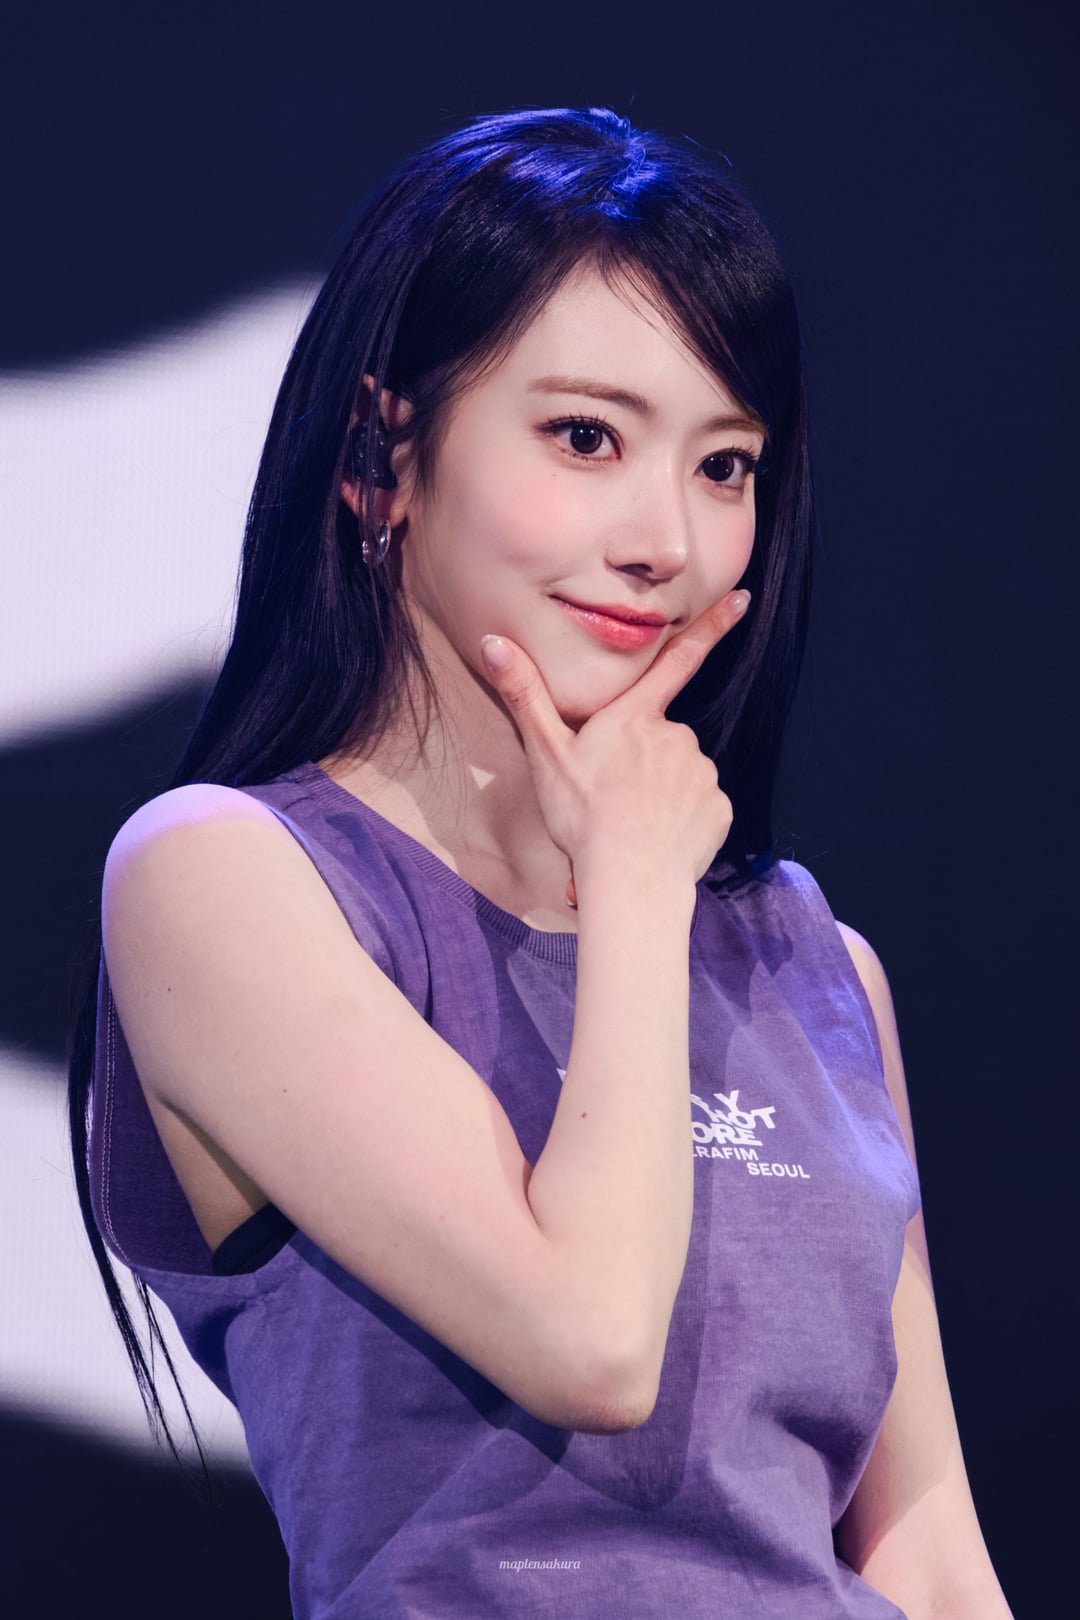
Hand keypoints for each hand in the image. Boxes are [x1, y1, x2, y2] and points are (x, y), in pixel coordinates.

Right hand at [479, 589, 750, 905]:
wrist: (630, 876)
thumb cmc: (583, 815)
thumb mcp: (545, 752)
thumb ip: (524, 695)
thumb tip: (492, 643)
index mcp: (636, 717)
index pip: (678, 660)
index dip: (712, 626)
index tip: (741, 598)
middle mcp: (676, 736)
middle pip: (661, 740)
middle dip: (642, 763)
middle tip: (610, 800)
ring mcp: (701, 773)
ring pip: (680, 777)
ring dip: (659, 796)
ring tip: (629, 825)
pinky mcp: (718, 810)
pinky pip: (699, 811)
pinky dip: (681, 823)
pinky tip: (657, 841)